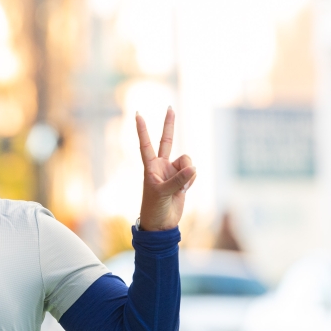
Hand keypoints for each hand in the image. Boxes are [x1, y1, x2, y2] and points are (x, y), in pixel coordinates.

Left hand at [136, 107, 195, 230]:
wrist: (162, 223)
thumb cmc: (154, 208)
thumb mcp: (162, 193)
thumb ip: (178, 180)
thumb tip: (193, 167)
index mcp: (150, 167)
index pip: (146, 144)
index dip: (142, 130)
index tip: (138, 114)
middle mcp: (162, 165)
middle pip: (167, 140)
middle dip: (169, 124)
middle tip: (170, 107)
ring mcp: (173, 171)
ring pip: (187, 161)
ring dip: (187, 174)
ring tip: (180, 188)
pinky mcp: (184, 179)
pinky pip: (193, 172)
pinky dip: (192, 180)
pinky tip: (184, 191)